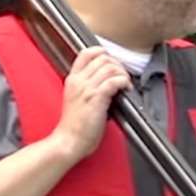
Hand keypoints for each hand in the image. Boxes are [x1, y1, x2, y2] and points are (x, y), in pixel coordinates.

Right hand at [49, 47, 130, 161]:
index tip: (112, 62)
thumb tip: (107, 81)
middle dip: (117, 65)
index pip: (86, 53)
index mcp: (72, 80)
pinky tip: (126, 89)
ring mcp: (87, 89)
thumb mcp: (76, 100)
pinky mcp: (96, 98)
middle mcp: (78, 81)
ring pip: (110, 67)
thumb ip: (88, 88)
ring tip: (126, 84)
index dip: (102, 53)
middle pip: (102, 58)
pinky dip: (124, 82)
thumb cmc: (75, 126)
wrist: (68, 142)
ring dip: (123, 73)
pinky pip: (114, 80)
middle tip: (123, 76)